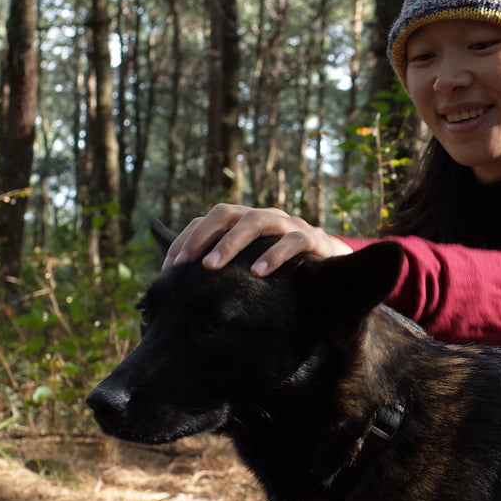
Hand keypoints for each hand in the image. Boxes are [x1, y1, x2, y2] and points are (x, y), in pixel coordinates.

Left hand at [162, 204, 352, 274]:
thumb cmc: (282, 271)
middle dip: (202, 237)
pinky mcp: (312, 238)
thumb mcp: (250, 267)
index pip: (207, 220)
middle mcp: (263, 217)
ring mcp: (288, 224)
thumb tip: (184, 288)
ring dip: (230, 243)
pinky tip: (259, 273)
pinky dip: (274, 255)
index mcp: (244, 222)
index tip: (168, 268)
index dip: (186, 240)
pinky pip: (293, 241)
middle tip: (185, 264)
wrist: (332, 272)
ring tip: (211, 267)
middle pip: (226, 213)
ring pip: (256, 221)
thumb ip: (224, 270)